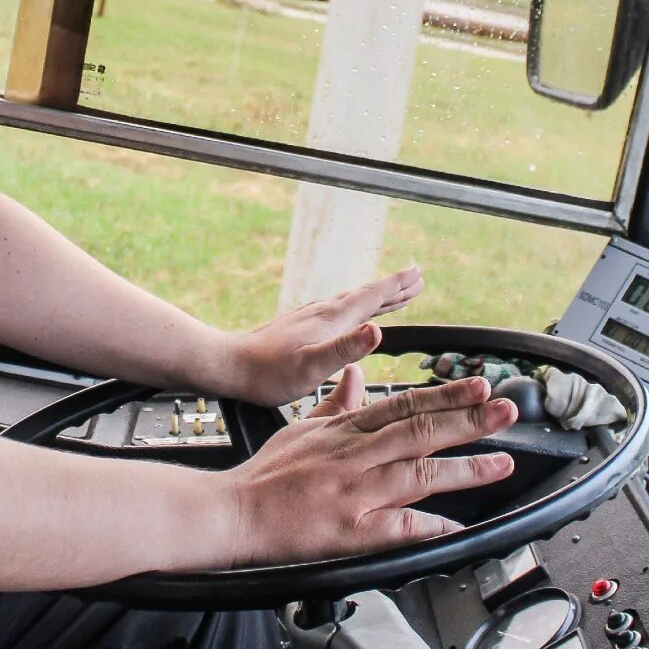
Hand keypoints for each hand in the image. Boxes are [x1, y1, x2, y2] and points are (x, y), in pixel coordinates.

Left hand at [213, 267, 424, 406]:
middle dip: (392, 288)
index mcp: (331, 320)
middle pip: (366, 296)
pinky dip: (355, 308)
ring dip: (376, 297)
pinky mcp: (301, 326)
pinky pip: (338, 311)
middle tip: (416, 278)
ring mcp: (311, 318)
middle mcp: (323, 313)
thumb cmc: (269, 374)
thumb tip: (378, 330)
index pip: (371, 297)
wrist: (230, 366)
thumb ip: (345, 349)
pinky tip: (350, 316)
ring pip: (352, 303)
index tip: (418, 274)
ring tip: (392, 295)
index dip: (397, 286)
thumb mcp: (312, 366)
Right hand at [221, 374, 516, 566]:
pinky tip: (455, 527)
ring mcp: (352, 493)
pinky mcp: (347, 530)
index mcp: (345, 431)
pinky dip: (427, 526)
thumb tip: (360, 375)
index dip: (446, 395)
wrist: (231, 511)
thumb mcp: (301, 428)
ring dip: (463, 469)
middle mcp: (353, 456)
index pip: (404, 405)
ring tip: (501, 464)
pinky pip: (395, 527)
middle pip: (419, 431)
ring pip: (416, 474)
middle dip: (468, 420)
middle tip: (506, 411)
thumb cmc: (265, 474)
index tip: (480, 386)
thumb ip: (338, 404)